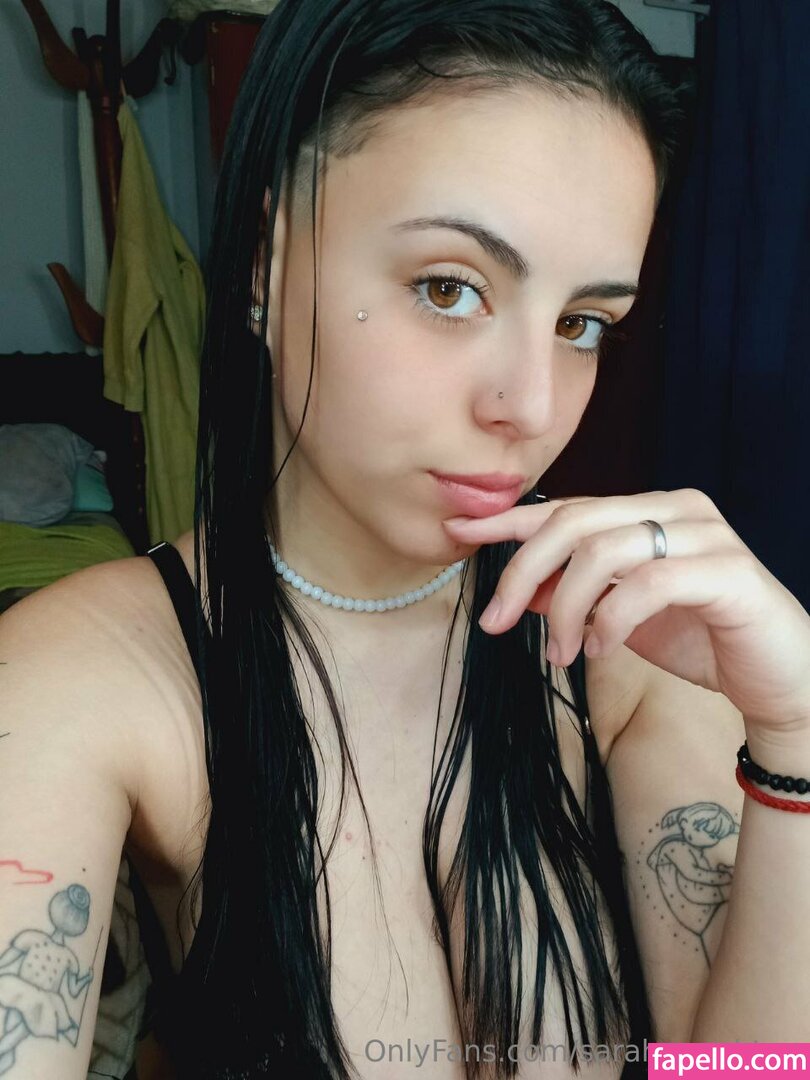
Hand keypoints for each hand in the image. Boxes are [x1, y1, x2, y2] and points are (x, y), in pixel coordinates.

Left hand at [442, 489, 809, 736]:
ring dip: (567, 609)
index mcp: (650, 510)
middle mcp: (677, 508)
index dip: (508, 521)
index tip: (458, 533)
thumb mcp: (622, 617)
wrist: (778, 679)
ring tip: (563, 654)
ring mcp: (706, 534)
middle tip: (497, 622)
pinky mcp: (727, 571)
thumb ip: (578, 593)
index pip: (566, 507)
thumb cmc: (702, 640)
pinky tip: (603, 651)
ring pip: (603, 550)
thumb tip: (523, 589)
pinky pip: (649, 584)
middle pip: (574, 521)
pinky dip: (612, 620)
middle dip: (522, 571)